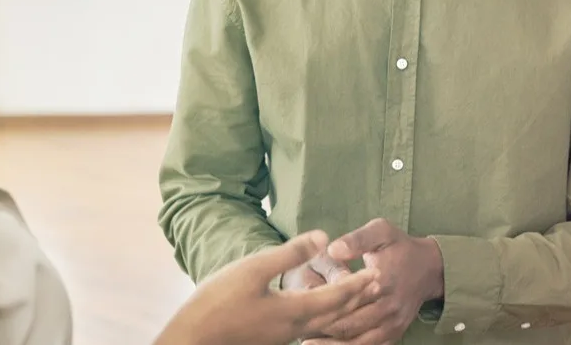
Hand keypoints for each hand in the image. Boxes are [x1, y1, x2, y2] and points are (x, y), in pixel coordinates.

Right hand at [153, 230, 380, 344]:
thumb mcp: (254, 268)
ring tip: (355, 298)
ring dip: (343, 311)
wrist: (192, 340)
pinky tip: (317, 315)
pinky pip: (309, 331)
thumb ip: (290, 252)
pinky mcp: (271, 340)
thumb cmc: (218, 302)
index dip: (358, 283)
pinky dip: (323, 320)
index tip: (377, 272)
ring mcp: (282, 338)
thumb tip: (324, 236)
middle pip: (337, 314)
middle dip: (358, 298)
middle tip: (378, 285)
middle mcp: (295, 329)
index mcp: (295, 310)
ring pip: (324, 325)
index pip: (338, 297)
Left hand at [302, 218, 444, 344]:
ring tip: (307, 343)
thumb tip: (333, 248)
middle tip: (296, 329)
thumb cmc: (400, 247)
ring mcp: (393, 324)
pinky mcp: (395, 334)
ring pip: (359, 343)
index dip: (323, 307)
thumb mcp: (381, 232)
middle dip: (322, 330)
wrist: (430, 268)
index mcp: (383, 281)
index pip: (348, 301)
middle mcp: (389, 308)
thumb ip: (358, 239)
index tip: (299, 308)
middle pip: (350, 327)